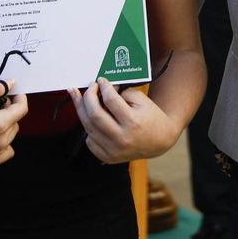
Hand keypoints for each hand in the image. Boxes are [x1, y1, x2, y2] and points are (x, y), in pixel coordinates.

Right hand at [0, 81, 27, 168]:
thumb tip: (10, 83)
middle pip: (15, 122)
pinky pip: (5, 152)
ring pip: (11, 136)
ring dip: (5, 127)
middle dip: (8, 111)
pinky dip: (3, 143)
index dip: (20, 98)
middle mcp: (1, 141)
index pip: (21, 109)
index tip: (14, 94)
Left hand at [67, 79, 182, 163]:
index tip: (100, 80)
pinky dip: (88, 128)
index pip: (110, 100)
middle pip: (94, 115)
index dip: (103, 86)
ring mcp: (114, 150)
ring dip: (81, 110)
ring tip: (78, 97)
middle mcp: (122, 138)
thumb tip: (103, 89)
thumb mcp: (142, 100)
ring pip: (88, 127)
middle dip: (88, 96)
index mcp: (133, 122)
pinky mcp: (108, 158)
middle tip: (90, 87)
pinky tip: (89, 119)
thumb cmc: (151, 118)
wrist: (160, 141)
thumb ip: (122, 93)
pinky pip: (90, 141)